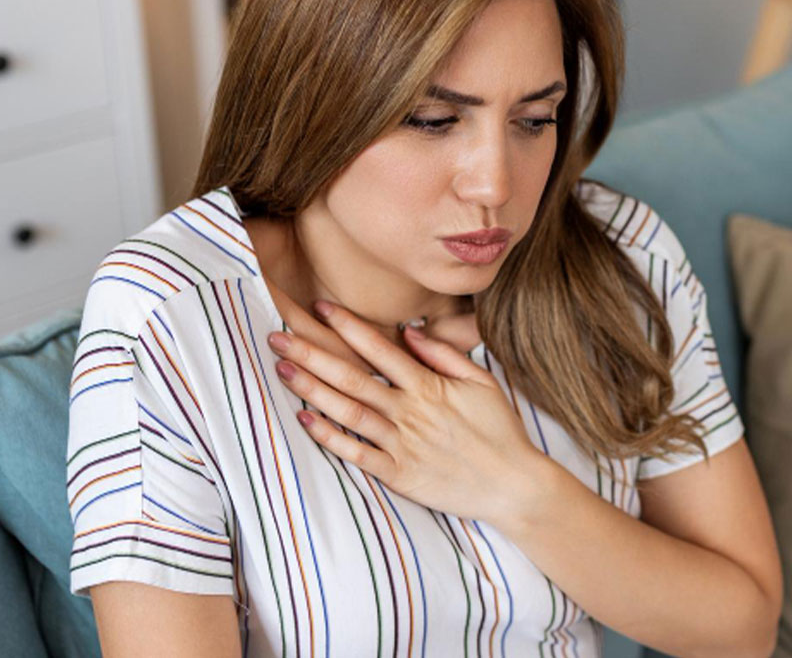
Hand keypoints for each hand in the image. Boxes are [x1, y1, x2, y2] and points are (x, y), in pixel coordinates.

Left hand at [265, 299, 545, 523]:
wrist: (513, 485)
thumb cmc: (499, 430)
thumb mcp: (481, 382)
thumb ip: (444, 355)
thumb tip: (408, 332)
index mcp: (429, 386)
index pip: (380, 348)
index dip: (348, 326)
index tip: (320, 307)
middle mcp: (411, 411)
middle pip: (352, 377)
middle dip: (312, 354)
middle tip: (278, 335)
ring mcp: (402, 444)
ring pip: (348, 412)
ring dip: (312, 389)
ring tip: (281, 369)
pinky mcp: (399, 475)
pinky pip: (357, 454)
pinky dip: (329, 437)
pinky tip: (304, 420)